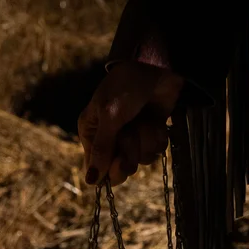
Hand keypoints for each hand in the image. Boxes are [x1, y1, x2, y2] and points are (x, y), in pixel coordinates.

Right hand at [79, 61, 184, 185]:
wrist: (157, 67)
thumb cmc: (127, 86)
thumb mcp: (110, 115)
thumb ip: (102, 149)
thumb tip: (90, 180)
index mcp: (91, 132)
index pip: (97, 168)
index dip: (111, 169)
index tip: (121, 162)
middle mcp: (109, 138)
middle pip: (121, 168)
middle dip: (131, 149)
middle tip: (132, 131)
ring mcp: (132, 138)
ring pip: (141, 159)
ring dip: (146, 139)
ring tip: (143, 118)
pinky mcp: (150, 135)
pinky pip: (156, 151)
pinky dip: (158, 135)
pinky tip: (156, 120)